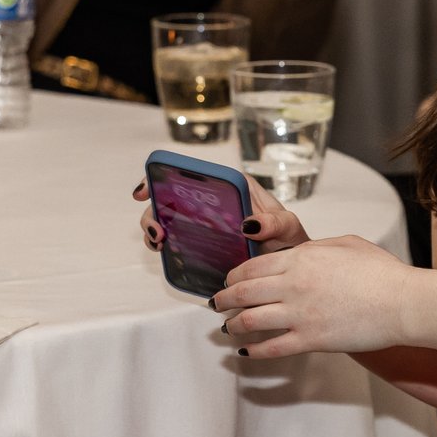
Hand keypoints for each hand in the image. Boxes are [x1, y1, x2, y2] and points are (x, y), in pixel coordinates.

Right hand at [134, 169, 308, 254]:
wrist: (286, 266)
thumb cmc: (288, 239)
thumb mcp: (287, 227)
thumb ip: (274, 223)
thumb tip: (248, 224)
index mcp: (232, 186)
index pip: (196, 171)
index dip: (167, 173)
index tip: (148, 188)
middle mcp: (214, 200)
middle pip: (174, 194)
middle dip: (154, 209)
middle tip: (158, 230)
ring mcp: (204, 221)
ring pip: (169, 216)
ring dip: (155, 226)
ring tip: (158, 241)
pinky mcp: (200, 241)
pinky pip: (176, 238)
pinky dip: (163, 243)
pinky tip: (163, 250)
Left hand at [208, 233, 417, 357]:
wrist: (403, 303)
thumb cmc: (381, 271)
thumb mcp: (344, 244)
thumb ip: (315, 248)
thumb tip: (300, 253)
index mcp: (301, 258)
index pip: (252, 266)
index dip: (233, 275)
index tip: (228, 280)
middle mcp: (293, 284)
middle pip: (243, 292)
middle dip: (224, 299)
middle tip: (217, 304)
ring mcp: (300, 314)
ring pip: (250, 320)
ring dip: (233, 325)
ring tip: (227, 328)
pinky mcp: (310, 339)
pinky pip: (271, 347)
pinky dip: (253, 350)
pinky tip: (246, 351)